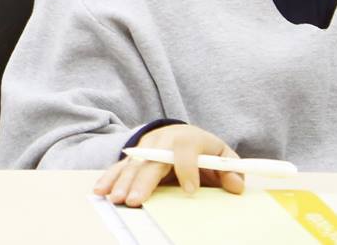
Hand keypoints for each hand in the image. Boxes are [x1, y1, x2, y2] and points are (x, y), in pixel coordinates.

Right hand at [94, 123, 244, 206]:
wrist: (181, 135)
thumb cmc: (204, 151)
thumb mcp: (223, 156)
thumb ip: (231, 170)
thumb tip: (235, 185)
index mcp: (189, 138)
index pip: (186, 149)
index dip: (187, 168)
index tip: (190, 190)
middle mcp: (163, 140)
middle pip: (152, 158)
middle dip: (143, 180)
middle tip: (136, 200)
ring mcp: (145, 147)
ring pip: (133, 163)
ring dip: (123, 182)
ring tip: (118, 199)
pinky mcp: (134, 156)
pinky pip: (120, 166)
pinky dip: (109, 178)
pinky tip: (101, 189)